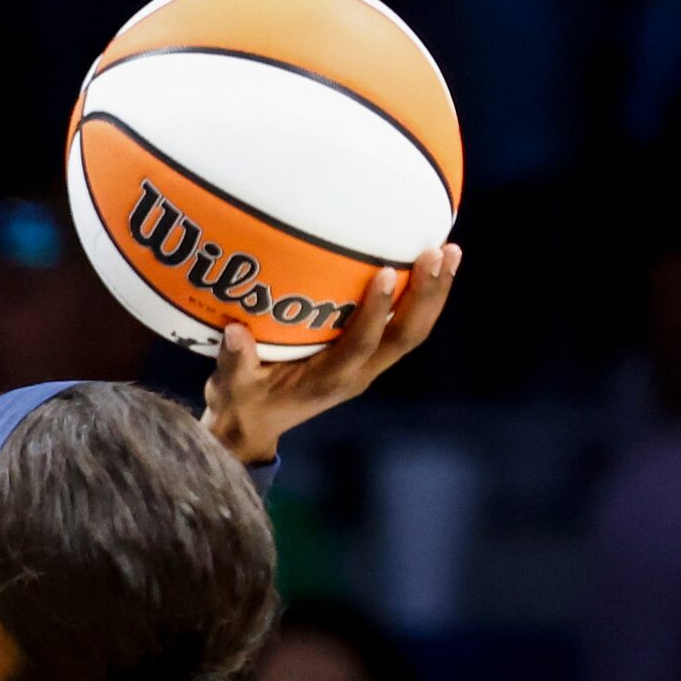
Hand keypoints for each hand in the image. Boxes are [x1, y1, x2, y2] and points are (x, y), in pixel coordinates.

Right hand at [200, 244, 459, 462]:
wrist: (252, 429)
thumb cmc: (241, 404)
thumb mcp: (231, 387)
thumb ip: (234, 362)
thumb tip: (232, 331)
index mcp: (330, 380)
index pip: (363, 344)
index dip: (376, 311)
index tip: (386, 272)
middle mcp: (358, 374)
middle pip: (406, 336)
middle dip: (427, 295)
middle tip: (440, 251)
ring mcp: (367, 367)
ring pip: (411, 331)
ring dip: (433, 293)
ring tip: (449, 252)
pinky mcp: (366, 359)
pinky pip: (400, 328)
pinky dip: (418, 299)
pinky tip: (425, 268)